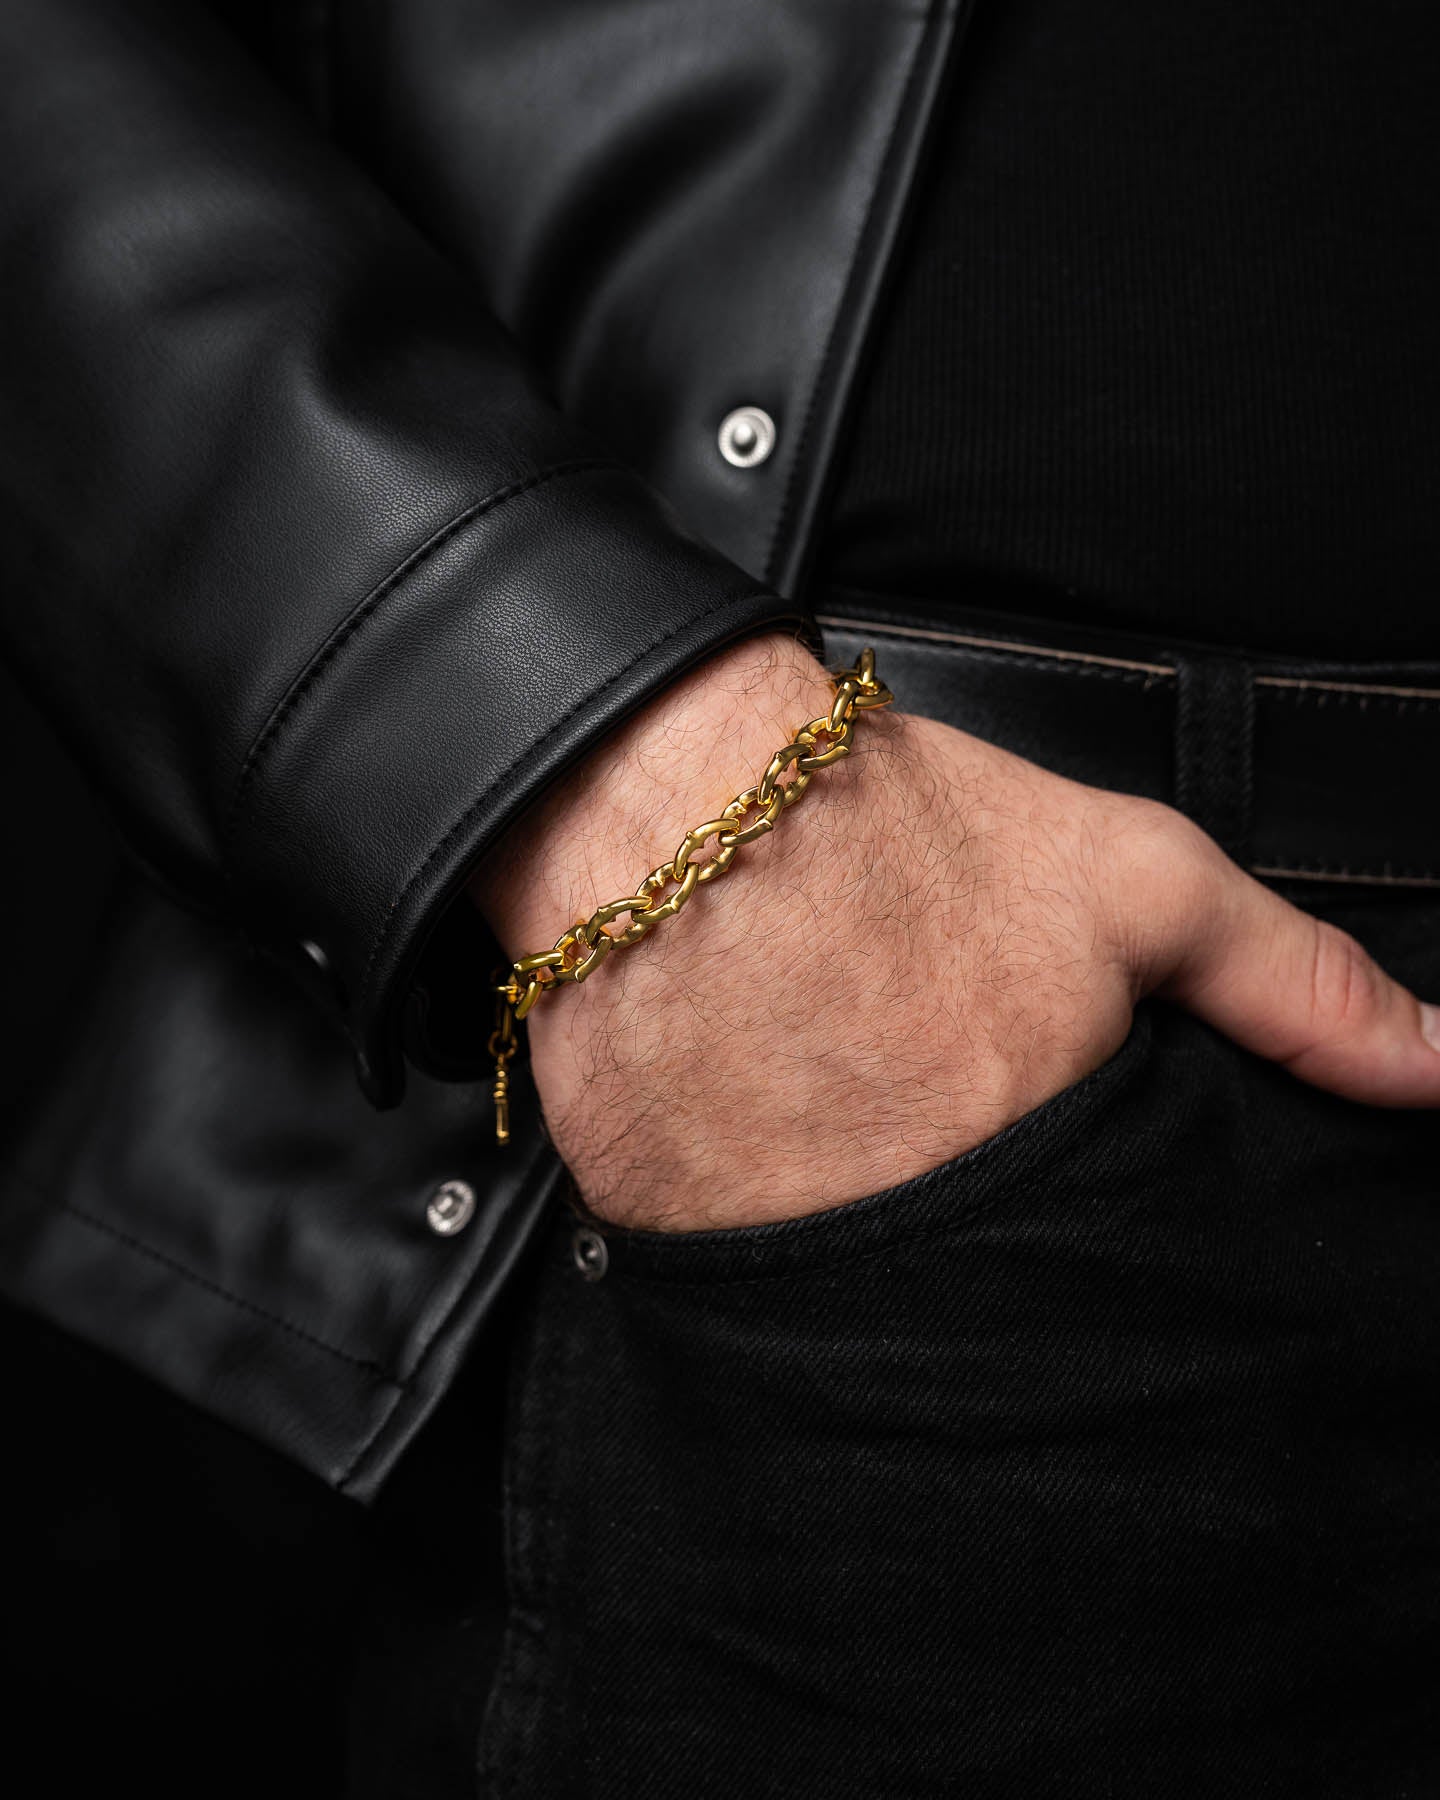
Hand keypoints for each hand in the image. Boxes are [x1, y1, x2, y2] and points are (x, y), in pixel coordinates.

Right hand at [470, 633, 1439, 1230]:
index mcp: (1021, 1153)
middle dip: (963, 1235)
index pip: (1088, 1286)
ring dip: (844, 1224)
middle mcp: (892, 1220)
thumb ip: (1292, 984)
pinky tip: (745, 1118)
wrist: (664, 787)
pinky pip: (720, 1255)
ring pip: (839, 1293)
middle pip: (963, 1302)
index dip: (1073, 1242)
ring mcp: (760, 1231)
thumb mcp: (1131, 879)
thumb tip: (1439, 1075)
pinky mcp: (649, 1219)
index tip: (1035, 1176)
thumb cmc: (891, 822)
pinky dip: (740, 1206)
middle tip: (920, 1132)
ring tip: (829, 1113)